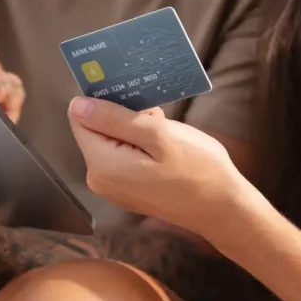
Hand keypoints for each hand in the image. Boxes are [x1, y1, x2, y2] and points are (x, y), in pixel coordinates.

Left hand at [67, 96, 245, 236]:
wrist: (223, 209)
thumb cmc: (197, 169)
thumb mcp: (159, 136)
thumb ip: (114, 119)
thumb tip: (77, 105)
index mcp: (102, 164)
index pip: (81, 118)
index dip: (103, 100)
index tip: (130, 91)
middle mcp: (99, 178)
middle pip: (96, 129)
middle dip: (122, 113)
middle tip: (156, 111)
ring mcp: (113, 186)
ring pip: (113, 140)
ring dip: (134, 126)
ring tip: (163, 125)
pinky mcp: (128, 189)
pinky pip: (124, 154)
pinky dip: (140, 142)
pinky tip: (164, 140)